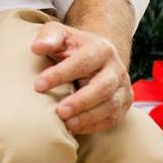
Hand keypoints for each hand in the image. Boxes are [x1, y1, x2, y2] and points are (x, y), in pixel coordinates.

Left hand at [31, 20, 132, 134]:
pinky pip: (114, 118)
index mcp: (101, 48)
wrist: (96, 54)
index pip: (81, 63)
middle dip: (80, 101)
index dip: (59, 75)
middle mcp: (116, 68)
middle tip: (59, 111)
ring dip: (89, 117)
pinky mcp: (125, 103)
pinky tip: (77, 128)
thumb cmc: (71, 45)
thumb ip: (48, 37)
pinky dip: (95, 125)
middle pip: (102, 87)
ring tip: (68, 123)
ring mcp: (123, 87)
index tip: (38, 85)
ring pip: (111, 106)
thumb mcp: (59, 34)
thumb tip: (37, 47)